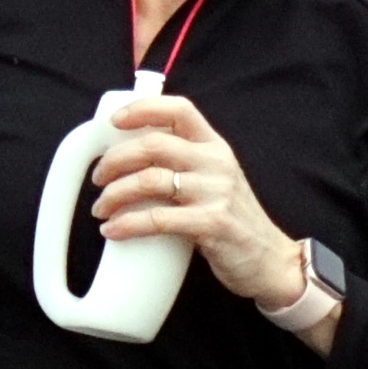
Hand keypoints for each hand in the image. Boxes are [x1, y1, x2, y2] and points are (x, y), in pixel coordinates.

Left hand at [85, 87, 301, 305]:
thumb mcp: (215, 180)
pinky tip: (112, 230)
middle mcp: (216, 162)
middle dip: (115, 160)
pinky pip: (158, 219)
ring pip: (150, 180)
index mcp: (214, 146)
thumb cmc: (233, 219)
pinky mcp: (211, 224)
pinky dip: (128, 224)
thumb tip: (130, 158)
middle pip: (153, 144)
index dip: (142, 109)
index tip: (114, 121)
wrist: (269, 259)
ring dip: (115, 193)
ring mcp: (215, 192)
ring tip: (101, 208)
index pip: (179, 110)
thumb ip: (184, 164)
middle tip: (99, 178)